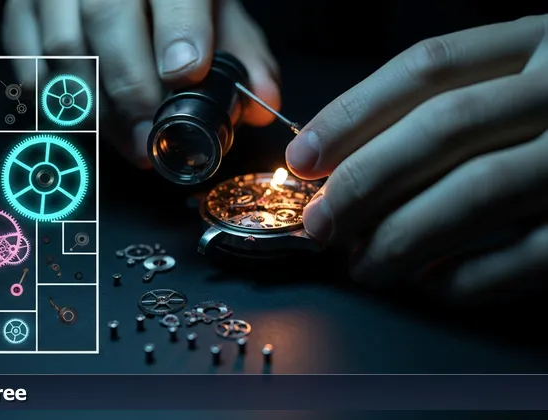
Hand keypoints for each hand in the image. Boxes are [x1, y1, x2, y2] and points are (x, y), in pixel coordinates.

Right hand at [3, 0, 280, 167]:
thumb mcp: (209, 7)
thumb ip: (237, 50)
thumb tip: (263, 103)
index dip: (179, 31)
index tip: (186, 74)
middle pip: (107, 20)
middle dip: (132, 89)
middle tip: (150, 140)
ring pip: (62, 46)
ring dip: (95, 106)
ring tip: (125, 142)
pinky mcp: (19, 9)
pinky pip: (24, 60)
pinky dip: (53, 100)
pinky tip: (84, 121)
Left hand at [285, 16, 547, 299]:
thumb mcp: (520, 79)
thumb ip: (448, 104)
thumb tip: (340, 161)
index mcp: (538, 41)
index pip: (428, 66)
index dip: (354, 114)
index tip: (303, 160)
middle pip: (444, 127)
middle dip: (366, 180)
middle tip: (320, 223)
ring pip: (479, 191)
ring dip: (403, 235)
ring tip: (361, 263)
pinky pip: (530, 255)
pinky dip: (468, 277)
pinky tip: (427, 284)